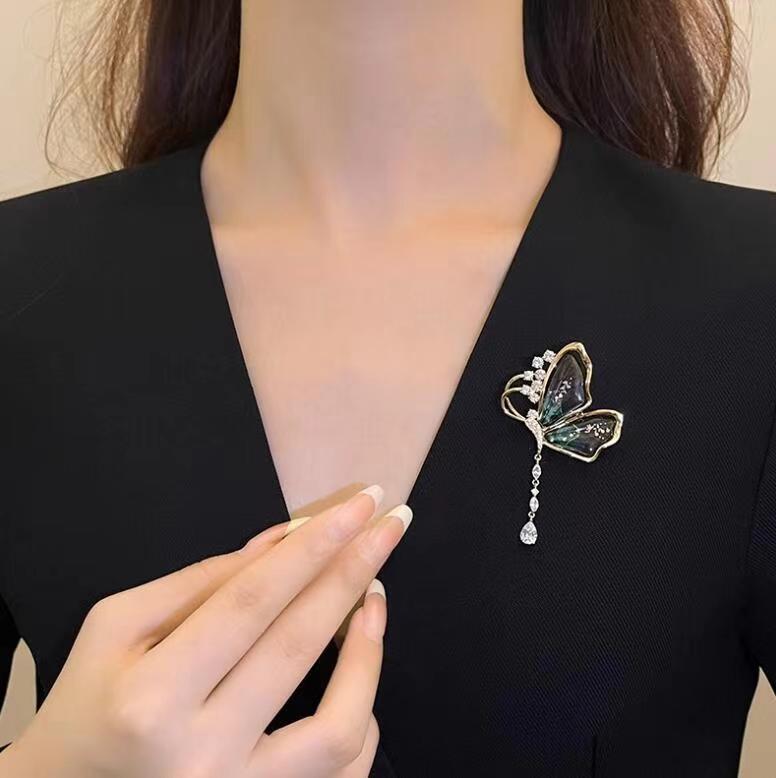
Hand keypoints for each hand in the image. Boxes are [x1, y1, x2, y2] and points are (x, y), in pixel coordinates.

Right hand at [0, 485, 410, 777]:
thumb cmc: (89, 705)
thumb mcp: (115, 628)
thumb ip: (197, 582)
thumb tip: (282, 541)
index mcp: (151, 697)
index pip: (250, 603)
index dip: (312, 548)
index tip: (360, 504)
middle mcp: (200, 756)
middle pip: (297, 647)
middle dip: (354, 571)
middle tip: (393, 521)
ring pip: (338, 727)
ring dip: (369, 650)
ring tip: (377, 595)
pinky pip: (342, 769)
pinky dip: (362, 712)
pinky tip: (361, 666)